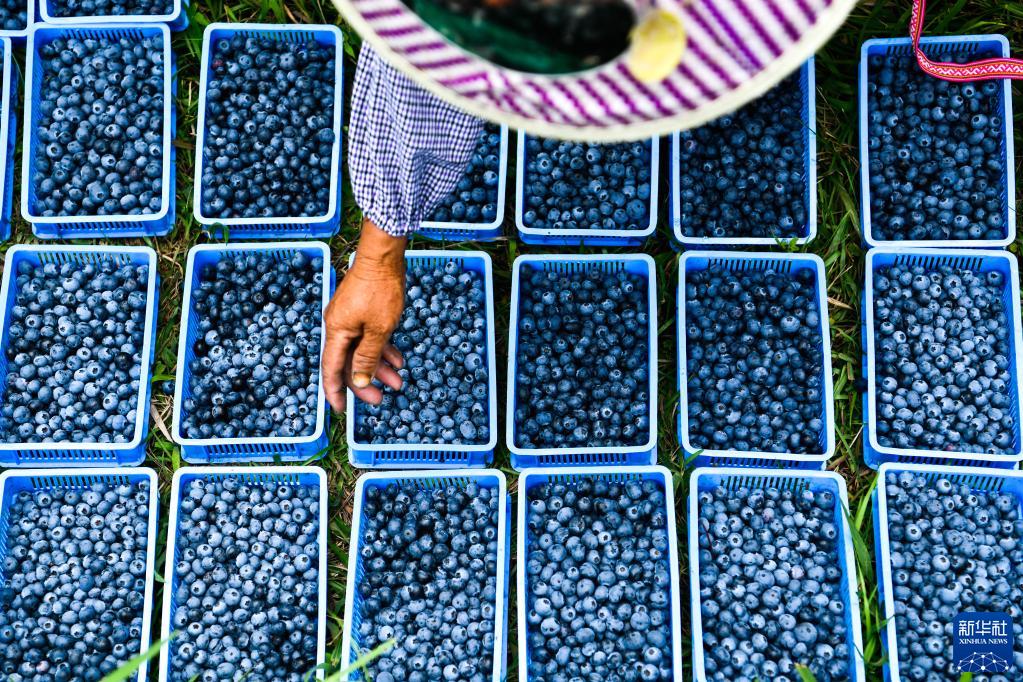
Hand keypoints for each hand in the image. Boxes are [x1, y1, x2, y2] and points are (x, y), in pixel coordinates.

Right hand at [321, 220, 406, 412]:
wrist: (384, 255)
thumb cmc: (381, 290)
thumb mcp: (379, 329)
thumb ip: (367, 357)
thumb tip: (358, 382)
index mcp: (336, 331)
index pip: (331, 370)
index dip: (335, 392)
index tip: (340, 411)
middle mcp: (339, 326)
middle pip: (348, 363)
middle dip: (365, 383)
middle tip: (382, 400)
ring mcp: (350, 318)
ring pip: (362, 351)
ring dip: (379, 367)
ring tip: (399, 382)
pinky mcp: (362, 311)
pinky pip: (369, 338)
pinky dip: (382, 350)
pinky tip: (398, 360)